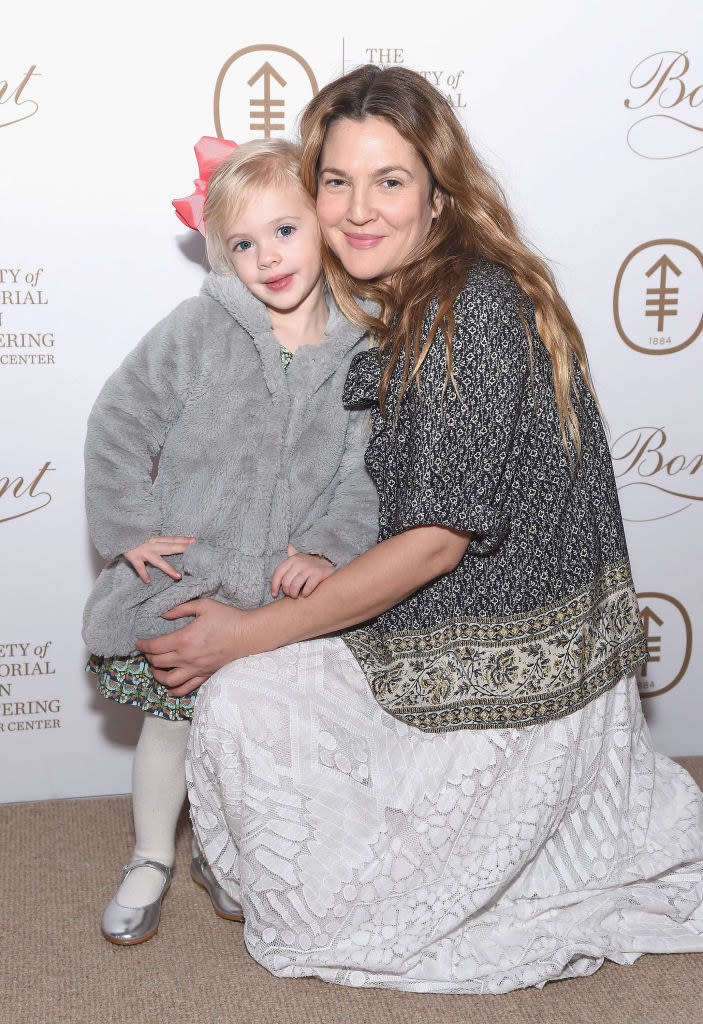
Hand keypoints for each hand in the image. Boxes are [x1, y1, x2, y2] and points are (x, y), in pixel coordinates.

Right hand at [124, 536, 195, 583]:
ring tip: (178, 576)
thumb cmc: (133, 538)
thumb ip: (157, 541)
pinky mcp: (134, 558)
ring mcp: (143, 551)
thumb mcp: (146, 537)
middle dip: (182, 549)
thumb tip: (169, 545)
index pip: (172, 539)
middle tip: (194, 551)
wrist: (117, 534)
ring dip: (168, 568)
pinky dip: (144, 574)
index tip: (195, 541)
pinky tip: (148, 581)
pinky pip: (140, 567)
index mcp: (155, 539)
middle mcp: (151, 545)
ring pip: (158, 560)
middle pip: (170, 547)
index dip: (184, 540)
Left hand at [136, 597, 252, 695]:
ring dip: (157, 675)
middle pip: (158, 662)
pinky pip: (185, 689)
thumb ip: (180, 608)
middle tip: (147, 651)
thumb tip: (163, 614)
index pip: (154, 647)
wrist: (249, 635)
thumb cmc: (228, 618)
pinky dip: (174, 691)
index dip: (143, 645)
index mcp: (184, 639)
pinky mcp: (205, 675)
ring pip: (168, 680)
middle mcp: (187, 658)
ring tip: (155, 669)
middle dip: (148, 657)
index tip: (139, 643)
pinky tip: (170, 688)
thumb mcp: (203, 606)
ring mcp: (196, 669)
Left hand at [271, 543, 334, 597]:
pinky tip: (305, 594)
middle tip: (291, 594)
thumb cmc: (311, 564)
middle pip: (286, 582)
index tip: (274, 594)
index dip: (274, 585)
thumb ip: (292, 554)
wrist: (330, 563)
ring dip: (294, 594)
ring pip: (295, 586)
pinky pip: (307, 588)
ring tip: (297, 596)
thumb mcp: (300, 558)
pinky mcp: (318, 574)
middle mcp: (300, 562)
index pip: (278, 573)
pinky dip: (305, 594)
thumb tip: (288, 545)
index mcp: (292, 559)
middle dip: (287, 592)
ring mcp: (309, 568)